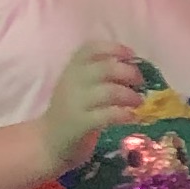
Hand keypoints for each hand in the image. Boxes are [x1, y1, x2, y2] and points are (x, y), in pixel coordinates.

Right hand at [39, 42, 144, 174]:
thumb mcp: (81, 86)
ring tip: (139, 102)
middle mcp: (72, 81)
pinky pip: (108, 115)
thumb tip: (134, 70)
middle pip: (106, 68)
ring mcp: (75, 102)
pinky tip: (132, 117)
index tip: (131, 55)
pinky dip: (124, 114)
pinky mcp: (80, 123)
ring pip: (109, 91)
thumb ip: (101, 75)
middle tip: (141, 83)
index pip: (91, 48)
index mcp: (72, 68)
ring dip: (130, 95)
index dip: (114, 48)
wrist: (49, 140)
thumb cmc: (72, 111)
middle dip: (129, 73)